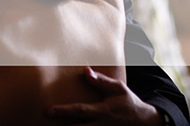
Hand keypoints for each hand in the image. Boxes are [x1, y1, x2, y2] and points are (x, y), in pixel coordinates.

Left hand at [46, 67, 161, 125]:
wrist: (145, 123)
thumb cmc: (128, 103)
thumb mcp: (119, 89)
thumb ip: (101, 81)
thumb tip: (85, 70)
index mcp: (103, 111)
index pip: (80, 111)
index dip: (63, 111)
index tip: (48, 111)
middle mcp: (101, 125)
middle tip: (43, 124)